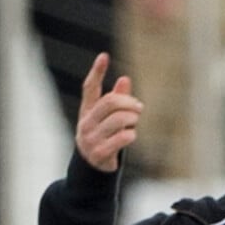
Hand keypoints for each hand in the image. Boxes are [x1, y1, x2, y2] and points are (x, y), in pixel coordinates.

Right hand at [76, 53, 142, 171]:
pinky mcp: (99, 153)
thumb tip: (125, 79)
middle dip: (129, 103)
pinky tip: (131, 136)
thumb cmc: (105, 139)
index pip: (90, 88)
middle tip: (139, 108)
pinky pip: (121, 138)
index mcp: (87, 111)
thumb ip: (117, 101)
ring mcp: (90, 138)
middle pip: (110, 103)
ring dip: (132, 119)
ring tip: (135, 122)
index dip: (97, 72)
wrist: (93, 169)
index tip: (104, 56)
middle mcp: (85, 123)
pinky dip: (131, 135)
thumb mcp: (109, 120)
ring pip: (118, 120)